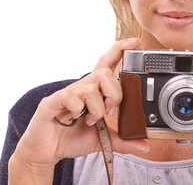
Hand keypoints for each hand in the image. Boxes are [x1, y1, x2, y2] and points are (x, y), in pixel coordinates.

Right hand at [11, 38, 148, 170]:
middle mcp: (81, 87)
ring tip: (90, 120)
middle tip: (110, 111)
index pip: (107, 63)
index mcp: (94, 91)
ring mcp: (67, 93)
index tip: (135, 42)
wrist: (47, 151)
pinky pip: (70, 96)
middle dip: (114, 94)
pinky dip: (77, 109)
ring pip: (91, 88)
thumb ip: (123, 140)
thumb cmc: (71, 138)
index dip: (120, 50)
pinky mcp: (53, 101)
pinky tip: (74, 118)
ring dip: (96, 108)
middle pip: (104, 73)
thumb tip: (145, 145)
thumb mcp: (103, 140)